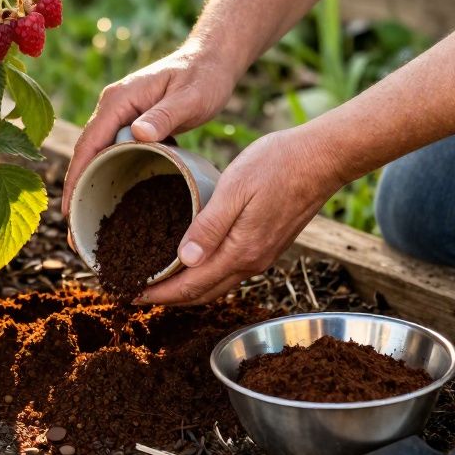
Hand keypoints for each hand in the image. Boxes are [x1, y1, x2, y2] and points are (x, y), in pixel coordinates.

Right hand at [62, 45, 237, 213]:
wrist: (212, 60)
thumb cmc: (203, 76)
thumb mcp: (190, 98)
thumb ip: (165, 115)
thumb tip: (138, 134)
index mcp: (118, 100)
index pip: (89, 143)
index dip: (76, 178)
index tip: (70, 210)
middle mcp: (112, 108)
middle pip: (86, 153)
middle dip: (77, 189)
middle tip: (74, 230)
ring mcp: (121, 116)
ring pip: (98, 155)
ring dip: (91, 185)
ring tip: (88, 224)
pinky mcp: (132, 125)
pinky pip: (114, 153)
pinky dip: (110, 176)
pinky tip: (115, 201)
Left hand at [138, 127, 345, 304]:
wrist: (323, 158)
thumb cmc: (277, 165)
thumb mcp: (235, 189)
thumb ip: (209, 226)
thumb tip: (185, 260)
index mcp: (241, 251)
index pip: (192, 286)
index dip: (160, 294)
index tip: (131, 293)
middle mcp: (252, 261)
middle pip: (203, 293)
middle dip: (169, 297)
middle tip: (138, 291)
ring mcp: (263, 255)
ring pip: (217, 284)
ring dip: (188, 287)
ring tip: (160, 279)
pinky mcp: (268, 244)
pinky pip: (230, 270)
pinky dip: (206, 274)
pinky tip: (194, 260)